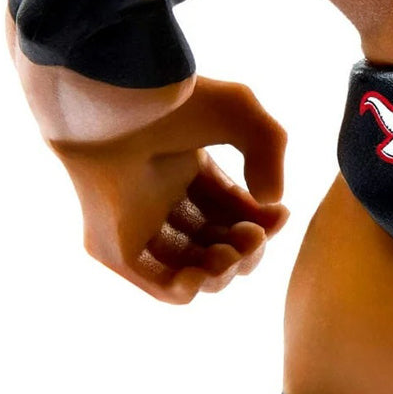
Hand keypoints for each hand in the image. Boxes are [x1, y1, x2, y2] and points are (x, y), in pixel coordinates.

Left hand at [53, 77, 288, 302]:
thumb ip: (268, 150)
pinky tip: (201, 275)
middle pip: (216, 242)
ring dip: (221, 272)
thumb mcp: (241, 113)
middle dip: (245, 249)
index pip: (232, 209)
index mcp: (187, 167)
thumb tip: (272, 203)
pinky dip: (183, 291)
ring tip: (230, 254)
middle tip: (252, 238)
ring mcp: (137, 224)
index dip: (261, 220)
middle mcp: (162, 197)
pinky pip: (153, 283)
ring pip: (190, 269)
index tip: (280, 216)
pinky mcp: (113, 245)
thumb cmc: (173, 101)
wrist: (112, 103)